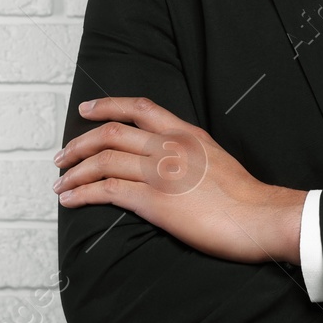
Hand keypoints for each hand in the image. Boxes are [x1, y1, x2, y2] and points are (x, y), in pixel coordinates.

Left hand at [54, 96, 305, 265]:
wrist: (261, 217)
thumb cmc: (245, 197)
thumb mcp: (215, 158)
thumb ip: (189, 153)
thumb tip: (168, 162)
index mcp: (186, 133)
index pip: (139, 107)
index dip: (106, 105)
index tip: (86, 110)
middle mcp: (170, 146)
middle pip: (111, 132)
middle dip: (79, 144)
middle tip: (62, 156)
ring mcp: (161, 173)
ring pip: (104, 161)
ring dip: (75, 172)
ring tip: (61, 184)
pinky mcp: (155, 202)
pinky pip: (108, 191)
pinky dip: (83, 193)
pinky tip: (71, 200)